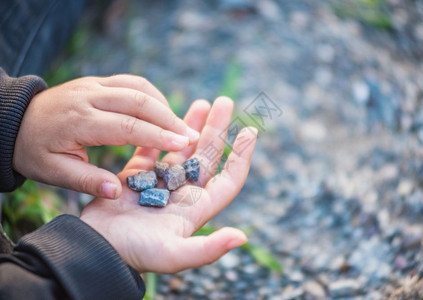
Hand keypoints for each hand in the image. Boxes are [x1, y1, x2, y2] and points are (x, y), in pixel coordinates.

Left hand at [13, 74, 199, 198]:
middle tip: (193, 137)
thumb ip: (86, 181)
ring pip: (139, 87)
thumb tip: (117, 193)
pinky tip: (161, 112)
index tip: (184, 144)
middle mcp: (89, 96)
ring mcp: (94, 84)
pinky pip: (132, 82)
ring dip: (164, 106)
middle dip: (170, 119)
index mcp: (79, 120)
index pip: (127, 125)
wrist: (14, 120)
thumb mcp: (53, 172)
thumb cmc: (34, 150)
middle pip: (139, 101)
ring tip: (180, 128)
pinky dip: (152, 96)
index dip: (158, 135)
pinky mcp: (98, 81)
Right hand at [80, 97, 257, 272]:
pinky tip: (168, 115)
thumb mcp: (174, 255)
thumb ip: (208, 249)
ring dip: (192, 126)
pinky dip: (161, 133)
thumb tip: (242, 238)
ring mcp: (160, 184)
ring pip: (182, 149)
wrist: (95, 250)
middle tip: (224, 102)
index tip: (251, 131)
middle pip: (207, 157)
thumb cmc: (135, 254)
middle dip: (217, 129)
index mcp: (196, 208)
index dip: (241, 156)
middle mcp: (182, 194)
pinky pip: (153, 149)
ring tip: (203, 102)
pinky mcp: (136, 177)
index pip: (228, 179)